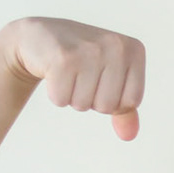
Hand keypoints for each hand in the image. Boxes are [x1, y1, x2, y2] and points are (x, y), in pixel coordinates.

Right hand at [1, 17, 144, 139]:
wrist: (39, 36)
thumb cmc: (81, 60)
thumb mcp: (110, 79)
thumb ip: (124, 109)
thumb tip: (129, 136)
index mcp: (134, 50)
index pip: (131, 101)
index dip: (112, 100)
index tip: (100, 78)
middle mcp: (116, 46)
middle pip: (108, 106)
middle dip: (90, 99)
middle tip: (80, 74)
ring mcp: (90, 50)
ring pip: (84, 105)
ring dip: (72, 96)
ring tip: (68, 72)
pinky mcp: (63, 58)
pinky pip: (62, 100)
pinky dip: (55, 93)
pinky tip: (53, 71)